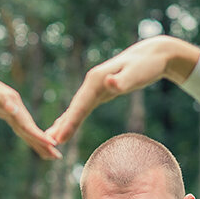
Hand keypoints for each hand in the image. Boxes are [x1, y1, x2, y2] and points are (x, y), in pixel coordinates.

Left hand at [0, 58, 59, 159]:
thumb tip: (14, 109)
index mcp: (10, 101)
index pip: (26, 123)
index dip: (38, 136)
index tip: (52, 146)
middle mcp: (12, 104)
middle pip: (29, 127)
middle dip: (43, 142)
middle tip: (56, 157)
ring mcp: (8, 106)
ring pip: (25, 127)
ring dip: (37, 140)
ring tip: (48, 152)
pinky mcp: (2, 109)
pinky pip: (18, 125)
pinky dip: (26, 134)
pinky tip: (31, 139)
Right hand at [47, 37, 199, 145]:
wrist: (153, 53)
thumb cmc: (147, 65)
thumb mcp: (136, 74)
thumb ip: (122, 81)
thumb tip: (110, 83)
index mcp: (96, 80)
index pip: (79, 106)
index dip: (69, 123)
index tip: (58, 139)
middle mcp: (92, 82)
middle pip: (73, 108)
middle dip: (60, 126)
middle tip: (46, 144)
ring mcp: (95, 86)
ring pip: (76, 108)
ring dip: (62, 123)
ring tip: (49, 139)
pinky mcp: (100, 90)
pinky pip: (82, 107)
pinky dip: (72, 117)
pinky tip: (64, 125)